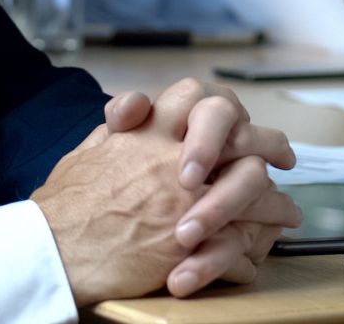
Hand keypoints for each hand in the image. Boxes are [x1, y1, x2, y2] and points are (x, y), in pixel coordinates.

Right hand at [31, 80, 299, 304]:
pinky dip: (256, 244)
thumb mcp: (89, 149)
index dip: (223, 108)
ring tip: (285, 208)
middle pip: (239, 136)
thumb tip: (129, 118)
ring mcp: (187, 199)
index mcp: (148, 132)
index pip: (198, 98)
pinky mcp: (192, 242)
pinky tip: (262, 246)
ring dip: (273, 197)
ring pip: (254, 184)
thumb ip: (117, 132)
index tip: (240, 121)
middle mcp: (174, 158)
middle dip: (266, 143)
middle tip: (281, 154)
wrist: (59, 245)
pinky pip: (244, 236)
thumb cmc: (66, 201)